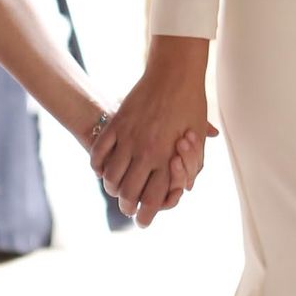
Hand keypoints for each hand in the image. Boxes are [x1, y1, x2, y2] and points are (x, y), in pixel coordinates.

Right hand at [92, 47, 217, 229]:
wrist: (174, 73)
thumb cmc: (191, 106)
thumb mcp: (198, 138)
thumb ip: (193, 165)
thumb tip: (184, 189)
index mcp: (169, 159)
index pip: (153, 200)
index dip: (146, 216)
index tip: (143, 221)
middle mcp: (148, 153)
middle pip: (128, 194)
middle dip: (127, 207)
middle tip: (128, 209)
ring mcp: (129, 139)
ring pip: (111, 177)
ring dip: (112, 188)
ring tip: (116, 189)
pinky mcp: (117, 125)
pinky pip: (99, 153)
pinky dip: (98, 166)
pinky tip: (102, 170)